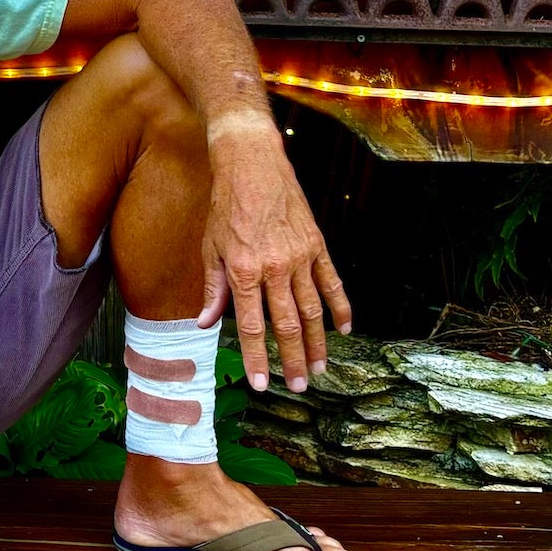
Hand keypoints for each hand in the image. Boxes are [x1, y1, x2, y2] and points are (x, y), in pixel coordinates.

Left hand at [197, 127, 350, 393]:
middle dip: (292, 360)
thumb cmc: (225, 206)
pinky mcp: (317, 245)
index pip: (250, 325)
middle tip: (300, 386)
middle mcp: (274, 267)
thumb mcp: (209, 247)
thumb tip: (205, 323)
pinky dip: (341, 307)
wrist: (252, 163)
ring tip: (320, 369)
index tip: (262, 384)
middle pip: (287, 325)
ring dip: (318, 343)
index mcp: (243, 270)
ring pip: (313, 310)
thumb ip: (212, 289)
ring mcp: (300, 256)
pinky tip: (346, 330)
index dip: (257, 358)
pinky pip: (333, 282)